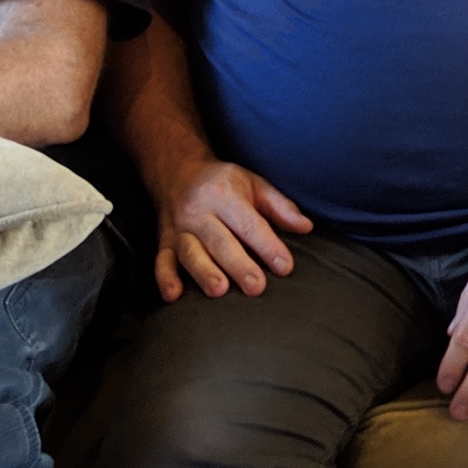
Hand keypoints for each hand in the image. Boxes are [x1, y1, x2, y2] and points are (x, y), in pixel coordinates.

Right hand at [145, 153, 313, 299]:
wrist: (178, 172)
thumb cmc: (223, 183)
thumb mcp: (254, 184)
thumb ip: (280, 207)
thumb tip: (306, 227)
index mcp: (223, 194)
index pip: (248, 224)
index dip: (267, 246)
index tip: (285, 266)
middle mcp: (198, 211)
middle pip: (220, 242)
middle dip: (238, 265)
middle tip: (256, 287)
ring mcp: (178, 229)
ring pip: (190, 253)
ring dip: (204, 272)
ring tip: (219, 290)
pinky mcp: (164, 242)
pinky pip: (161, 261)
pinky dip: (165, 279)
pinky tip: (174, 295)